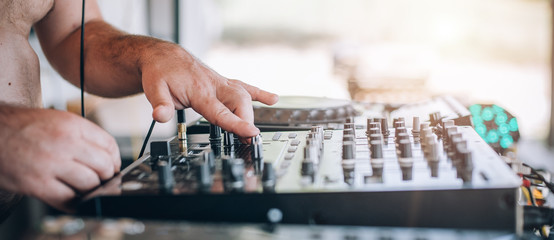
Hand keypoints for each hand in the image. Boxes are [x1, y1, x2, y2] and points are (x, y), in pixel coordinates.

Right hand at [0, 106, 119, 210]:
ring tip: (84, 187)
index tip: (113, 166)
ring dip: (91, 190)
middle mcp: (65, 142)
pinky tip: (72, 197)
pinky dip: (74, 202)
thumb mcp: (58, 120)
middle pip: (104, 166)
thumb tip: (107, 157)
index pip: (109, 144)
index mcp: (72, 125)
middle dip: (106, 176)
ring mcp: (51, 164)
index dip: (115, 159)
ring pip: (90, 184)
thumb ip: (83, 136)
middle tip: (101, 179)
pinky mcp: (38, 184)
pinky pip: (68, 199)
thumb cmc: (23, 128)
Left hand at [140, 45, 278, 137]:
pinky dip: (259, 93)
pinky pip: (244, 87)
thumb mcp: (153, 89)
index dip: (237, 124)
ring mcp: (221, 83)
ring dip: (253, 112)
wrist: (163, 55)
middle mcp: (214, 85)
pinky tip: (273, 99)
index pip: (221, 111)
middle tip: (249, 139)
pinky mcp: (223, 82)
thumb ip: (160, 105)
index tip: (251, 133)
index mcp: (199, 90)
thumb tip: (160, 117)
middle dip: (247, 120)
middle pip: (238, 103)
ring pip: (244, 95)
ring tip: (256, 131)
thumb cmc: (160, 71)